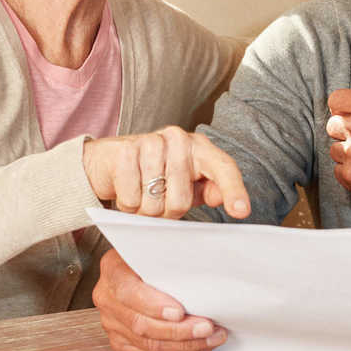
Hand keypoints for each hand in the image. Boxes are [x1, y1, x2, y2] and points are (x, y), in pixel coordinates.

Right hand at [83, 126, 249, 218]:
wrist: (109, 161)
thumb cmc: (155, 174)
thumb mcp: (187, 183)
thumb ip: (208, 189)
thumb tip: (221, 196)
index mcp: (200, 147)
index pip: (223, 168)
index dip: (233, 190)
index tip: (241, 211)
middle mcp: (178, 138)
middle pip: (181, 200)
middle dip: (166, 211)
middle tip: (158, 199)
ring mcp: (151, 141)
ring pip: (154, 203)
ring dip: (144, 209)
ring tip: (141, 192)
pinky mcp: (125, 151)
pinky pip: (131, 199)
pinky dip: (127, 204)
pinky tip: (126, 188)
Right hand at [92, 249, 227, 350]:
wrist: (142, 260)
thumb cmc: (156, 249)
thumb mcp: (160, 236)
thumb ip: (172, 238)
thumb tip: (198, 243)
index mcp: (112, 268)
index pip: (129, 292)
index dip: (154, 305)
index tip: (180, 312)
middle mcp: (107, 297)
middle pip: (141, 324)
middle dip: (179, 330)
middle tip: (208, 328)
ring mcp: (111, 322)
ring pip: (147, 344)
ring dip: (184, 345)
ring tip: (211, 338)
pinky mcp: (120, 339)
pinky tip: (197, 347)